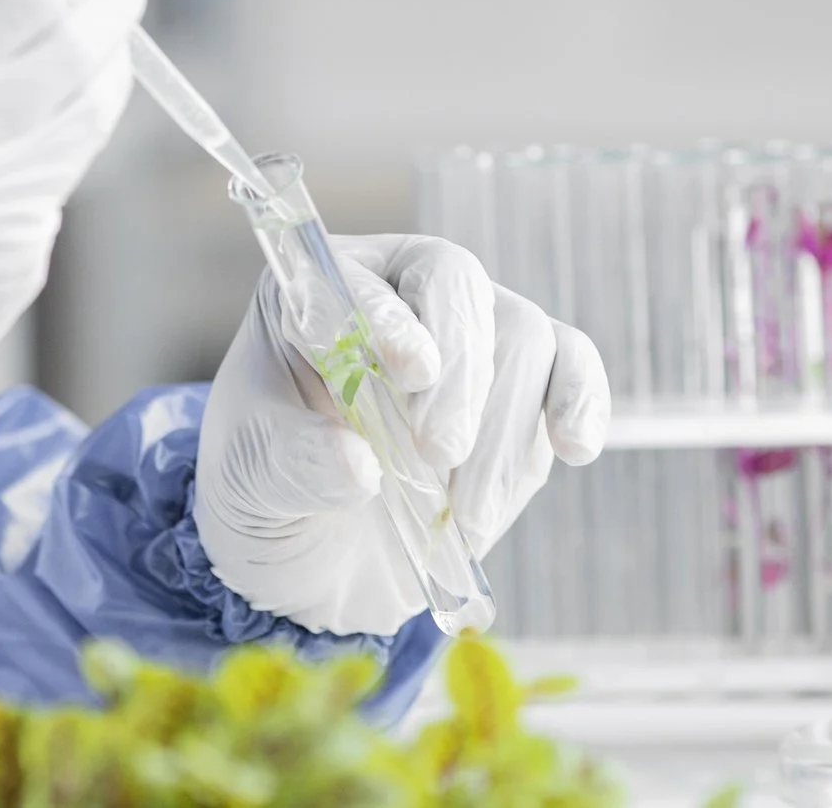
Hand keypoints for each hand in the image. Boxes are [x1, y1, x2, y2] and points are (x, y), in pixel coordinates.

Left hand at [193, 235, 610, 635]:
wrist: (313, 555)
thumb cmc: (267, 492)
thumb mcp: (251, 479)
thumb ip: (295, 464)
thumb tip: (358, 467)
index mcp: (319, 292)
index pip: (361, 274)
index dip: (390, 315)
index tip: (410, 370)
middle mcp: (400, 295)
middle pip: (456, 288)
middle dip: (459, 374)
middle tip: (440, 454)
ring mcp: (469, 337)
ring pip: (521, 336)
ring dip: (502, 427)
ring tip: (465, 511)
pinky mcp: (522, 389)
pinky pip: (570, 368)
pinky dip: (581, 403)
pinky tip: (574, 446)